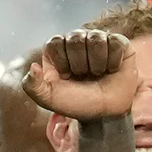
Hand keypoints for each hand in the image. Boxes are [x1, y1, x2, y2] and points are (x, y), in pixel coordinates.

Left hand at [23, 30, 140, 120]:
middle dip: (81, 64)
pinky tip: (112, 70)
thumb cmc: (77, 103)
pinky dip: (114, 60)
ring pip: (96, 38)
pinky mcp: (119, 44)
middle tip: (85, 77)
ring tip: (99, 74)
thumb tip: (34, 67)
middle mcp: (77, 41)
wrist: (105, 113)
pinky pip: (116, 42)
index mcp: (56, 50)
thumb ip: (32, 86)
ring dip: (98, 63)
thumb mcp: (48, 99)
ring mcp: (99, 41)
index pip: (56, 42)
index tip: (67, 77)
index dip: (62, 62)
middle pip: (76, 38)